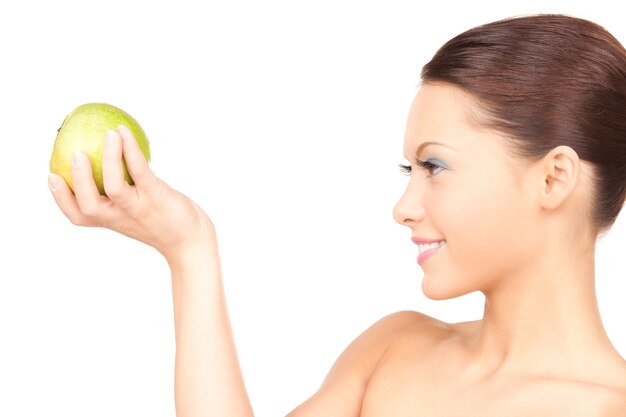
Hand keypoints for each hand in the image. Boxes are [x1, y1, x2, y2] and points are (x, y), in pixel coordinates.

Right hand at [48, 125, 214, 260]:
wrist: (191, 240)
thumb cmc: (161, 220)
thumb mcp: (135, 210)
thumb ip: (121, 193)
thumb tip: (107, 156)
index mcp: (110, 220)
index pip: (78, 215)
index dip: (61, 198)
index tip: (51, 176)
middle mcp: (120, 217)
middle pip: (88, 206)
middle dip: (77, 180)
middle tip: (74, 153)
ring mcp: (138, 209)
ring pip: (114, 187)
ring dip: (109, 159)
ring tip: (108, 135)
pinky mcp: (156, 197)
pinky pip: (140, 171)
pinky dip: (130, 151)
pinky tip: (125, 132)